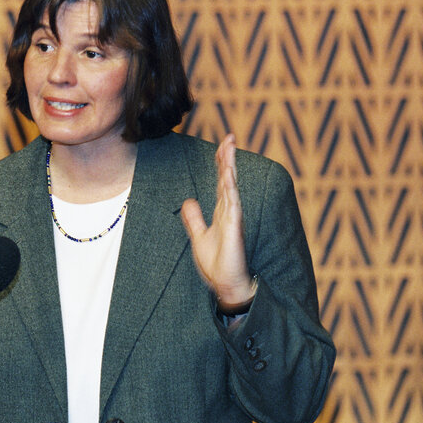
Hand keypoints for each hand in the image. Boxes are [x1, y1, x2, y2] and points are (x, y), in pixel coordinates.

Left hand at [180, 134, 254, 306]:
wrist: (226, 284)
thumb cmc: (217, 264)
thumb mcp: (199, 237)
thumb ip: (194, 219)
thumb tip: (188, 201)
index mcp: (221, 212)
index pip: (221, 182)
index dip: (221, 164)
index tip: (221, 146)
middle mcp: (229, 211)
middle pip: (228, 179)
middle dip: (228, 158)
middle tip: (229, 137)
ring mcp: (233, 217)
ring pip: (231, 186)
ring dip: (230, 166)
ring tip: (229, 146)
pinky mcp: (234, 226)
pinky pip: (232, 202)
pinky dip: (230, 187)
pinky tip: (228, 174)